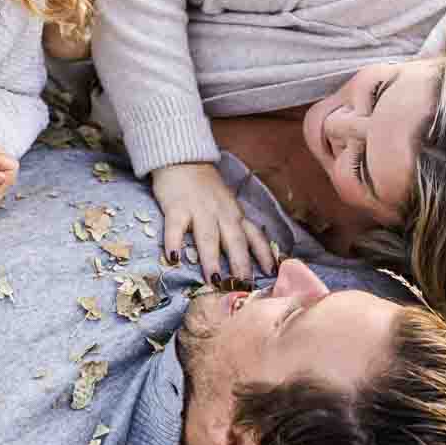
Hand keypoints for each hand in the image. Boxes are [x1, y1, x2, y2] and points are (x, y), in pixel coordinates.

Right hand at [151, 161, 275, 285]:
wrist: (181, 158)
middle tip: (244, 286)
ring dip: (211, 259)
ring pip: (208, 237)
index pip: (254, 236)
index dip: (263, 255)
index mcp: (235, 214)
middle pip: (234, 241)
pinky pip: (175, 228)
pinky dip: (174, 243)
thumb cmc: (204, 186)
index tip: (272, 272)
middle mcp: (221, 213)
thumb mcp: (226, 204)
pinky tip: (173, 259)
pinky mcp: (176, 207)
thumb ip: (233, 225)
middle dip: (240, 265)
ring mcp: (199, 209)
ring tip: (213, 280)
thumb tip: (242, 255)